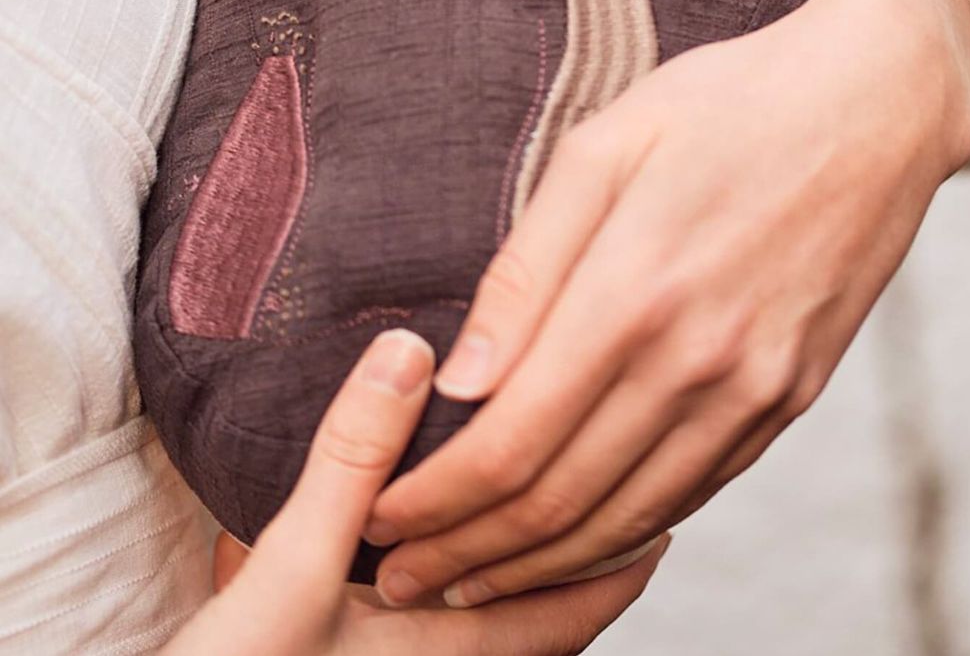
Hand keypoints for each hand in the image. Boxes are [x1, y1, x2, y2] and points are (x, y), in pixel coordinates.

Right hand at [162, 327, 669, 654]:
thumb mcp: (289, 574)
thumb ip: (352, 465)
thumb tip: (414, 353)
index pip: (567, 611)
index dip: (623, 561)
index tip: (667, 507)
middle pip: (533, 623)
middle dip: (576, 563)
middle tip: (615, 491)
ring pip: (476, 626)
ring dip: (506, 572)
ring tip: (528, 502)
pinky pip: (416, 627)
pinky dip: (438, 588)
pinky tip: (404, 549)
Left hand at [362, 0, 969, 609]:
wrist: (873, 103)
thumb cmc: (724, 103)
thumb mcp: (603, 147)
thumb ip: (527, 268)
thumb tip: (461, 379)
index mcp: (634, 291)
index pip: (511, 441)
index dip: (435, 497)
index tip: (378, 517)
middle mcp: (698, 361)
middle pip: (561, 498)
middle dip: (468, 551)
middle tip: (403, 577)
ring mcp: (755, 389)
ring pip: (630, 518)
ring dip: (540, 565)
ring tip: (472, 584)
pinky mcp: (791, 396)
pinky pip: (697, 492)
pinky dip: (627, 534)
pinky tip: (579, 544)